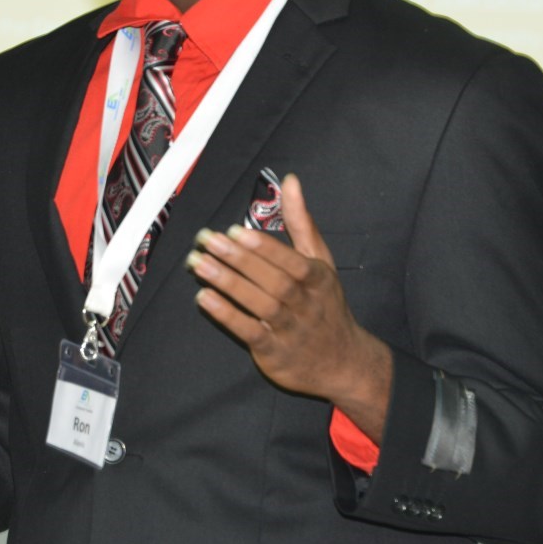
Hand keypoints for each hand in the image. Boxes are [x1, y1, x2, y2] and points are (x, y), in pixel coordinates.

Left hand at [188, 174, 392, 441]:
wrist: (343, 362)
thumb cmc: (325, 304)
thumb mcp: (321, 261)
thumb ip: (302, 221)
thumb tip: (290, 181)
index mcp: (318, 279)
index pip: (291, 261)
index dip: (264, 247)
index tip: (234, 231)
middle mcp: (306, 304)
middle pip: (273, 281)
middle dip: (238, 260)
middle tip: (207, 241)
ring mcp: (291, 330)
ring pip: (260, 305)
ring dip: (228, 284)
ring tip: (199, 265)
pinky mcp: (275, 352)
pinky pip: (250, 332)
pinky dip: (228, 316)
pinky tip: (205, 299)